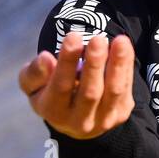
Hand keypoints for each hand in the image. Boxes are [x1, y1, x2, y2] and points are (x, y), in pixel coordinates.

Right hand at [18, 29, 135, 139]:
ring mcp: (103, 120)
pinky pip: (126, 88)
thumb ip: (34, 73)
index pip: (61, 87)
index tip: (73, 36)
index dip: (67, 62)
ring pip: (114, 91)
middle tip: (98, 39)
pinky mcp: (121, 113)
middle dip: (95, 64)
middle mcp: (80, 121)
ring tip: (120, 40)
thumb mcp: (32, 85)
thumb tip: (46, 58)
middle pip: (90, 92)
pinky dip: (126, 66)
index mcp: (54, 112)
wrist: (76, 119)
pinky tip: (124, 46)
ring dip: (118, 64)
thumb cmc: (50, 93)